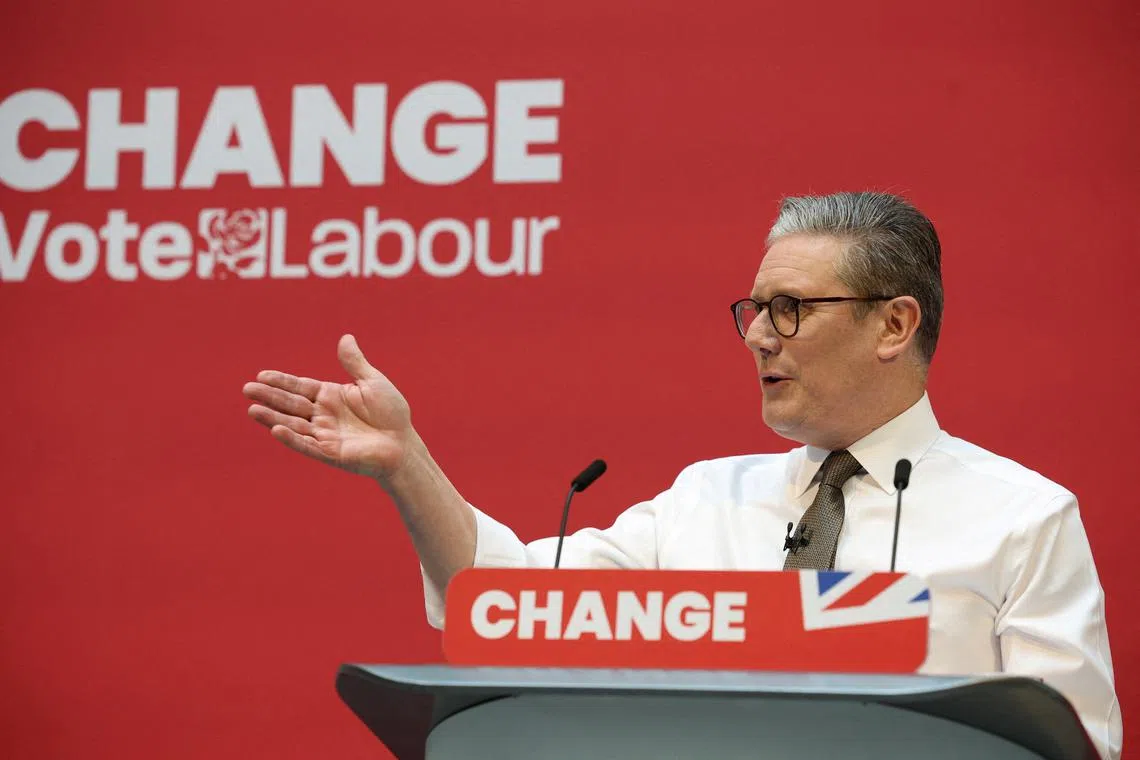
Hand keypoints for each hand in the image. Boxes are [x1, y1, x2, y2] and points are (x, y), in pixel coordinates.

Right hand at [243, 334, 411, 479]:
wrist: (403, 443)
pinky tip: (276, 430)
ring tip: (252, 410)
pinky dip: (292, 438)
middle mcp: (323, 415)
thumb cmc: (392, 413)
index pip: (300, 387)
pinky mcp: (330, 453)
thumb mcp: (373, 382)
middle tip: (247, 389)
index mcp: (330, 396)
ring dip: (272, 418)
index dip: (281, 381)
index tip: (261, 375)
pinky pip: (307, 445)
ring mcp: (324, 434)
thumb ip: (355, 363)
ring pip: (293, 425)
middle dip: (269, 397)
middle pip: (291, 404)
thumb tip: (345, 337)